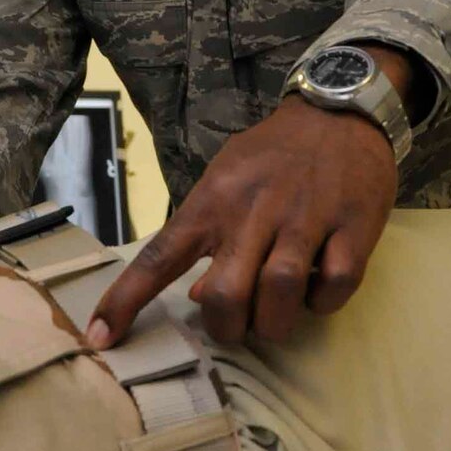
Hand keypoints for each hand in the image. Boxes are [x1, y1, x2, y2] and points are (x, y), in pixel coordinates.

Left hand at [89, 94, 397, 347]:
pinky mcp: (353, 225)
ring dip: (275, 324)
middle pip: (225, 293)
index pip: (158, 257)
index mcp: (213, 200)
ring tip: (276, 320)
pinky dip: (323, 304)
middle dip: (227, 327)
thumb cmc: (274, 155)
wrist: (341, 111)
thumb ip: (208, 233)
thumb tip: (198, 295)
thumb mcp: (226, 179)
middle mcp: (254, 209)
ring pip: (280, 292)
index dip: (125, 301)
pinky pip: (335, 284)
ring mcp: (306, 217)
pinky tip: (317, 294)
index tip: (98, 339)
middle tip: (237, 325)